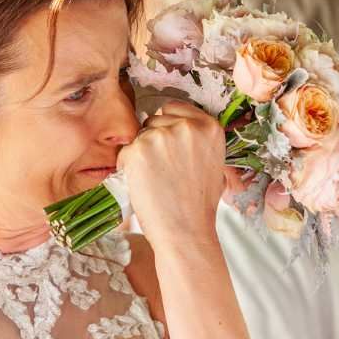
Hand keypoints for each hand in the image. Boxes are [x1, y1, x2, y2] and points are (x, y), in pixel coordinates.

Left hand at [117, 101, 224, 244]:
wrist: (186, 230)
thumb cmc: (198, 202)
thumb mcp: (214, 161)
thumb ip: (197, 139)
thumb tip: (175, 125)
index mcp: (209, 126)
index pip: (174, 108)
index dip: (166, 125)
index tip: (168, 144)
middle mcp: (186, 126)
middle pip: (153, 120)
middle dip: (153, 140)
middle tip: (163, 169)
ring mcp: (160, 136)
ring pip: (138, 136)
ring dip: (140, 153)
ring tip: (155, 177)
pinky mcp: (138, 150)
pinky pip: (124, 152)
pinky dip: (127, 166)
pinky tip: (143, 183)